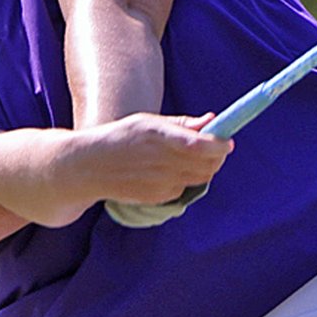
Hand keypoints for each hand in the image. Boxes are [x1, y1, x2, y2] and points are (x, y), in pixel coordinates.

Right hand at [81, 113, 231, 204]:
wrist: (89, 167)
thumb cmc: (122, 137)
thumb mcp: (149, 122)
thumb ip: (182, 124)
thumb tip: (211, 119)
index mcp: (158, 134)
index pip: (200, 145)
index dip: (219, 144)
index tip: (227, 141)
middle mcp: (160, 160)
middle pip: (207, 165)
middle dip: (217, 156)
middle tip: (216, 147)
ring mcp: (159, 182)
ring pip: (200, 178)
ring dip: (205, 167)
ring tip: (193, 156)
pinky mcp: (157, 197)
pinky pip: (184, 188)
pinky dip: (187, 179)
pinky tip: (172, 170)